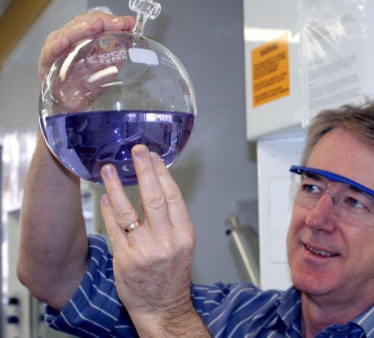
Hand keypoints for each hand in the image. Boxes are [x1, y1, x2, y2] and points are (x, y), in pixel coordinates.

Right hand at [39, 12, 135, 111]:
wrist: (71, 105)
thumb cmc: (86, 83)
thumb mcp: (107, 67)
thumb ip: (117, 52)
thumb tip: (132, 38)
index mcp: (83, 37)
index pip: (97, 21)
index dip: (112, 20)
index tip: (128, 23)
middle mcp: (70, 39)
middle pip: (84, 23)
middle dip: (103, 21)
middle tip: (119, 23)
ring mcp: (57, 48)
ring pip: (68, 32)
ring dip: (83, 28)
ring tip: (97, 25)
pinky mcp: (47, 61)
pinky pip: (50, 52)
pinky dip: (57, 46)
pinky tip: (65, 42)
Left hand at [100, 144, 201, 334]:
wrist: (162, 307)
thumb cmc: (171, 275)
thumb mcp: (182, 245)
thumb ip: (171, 219)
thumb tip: (156, 187)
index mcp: (184, 235)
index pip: (173, 197)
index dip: (163, 174)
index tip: (154, 157)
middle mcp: (165, 241)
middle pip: (153, 198)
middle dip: (144, 170)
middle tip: (136, 151)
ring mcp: (144, 251)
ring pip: (128, 211)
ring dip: (116, 186)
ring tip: (108, 169)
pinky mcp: (124, 260)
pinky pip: (114, 229)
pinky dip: (108, 210)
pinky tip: (104, 197)